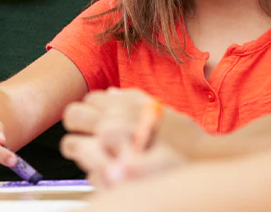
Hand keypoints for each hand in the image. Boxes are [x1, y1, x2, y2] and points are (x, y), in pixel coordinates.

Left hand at [61, 89, 185, 187]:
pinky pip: (86, 171)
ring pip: (71, 145)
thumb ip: (132, 98)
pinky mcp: (108, 176)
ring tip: (90, 155)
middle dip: (75, 124)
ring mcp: (109, 151)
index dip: (92, 109)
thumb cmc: (183, 138)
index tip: (95, 118)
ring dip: (78, 149)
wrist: (199, 164)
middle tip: (83, 133)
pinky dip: (94, 172)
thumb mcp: (159, 109)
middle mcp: (114, 124)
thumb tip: (110, 93)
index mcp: (125, 106)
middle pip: (72, 115)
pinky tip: (108, 172)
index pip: (89, 99)